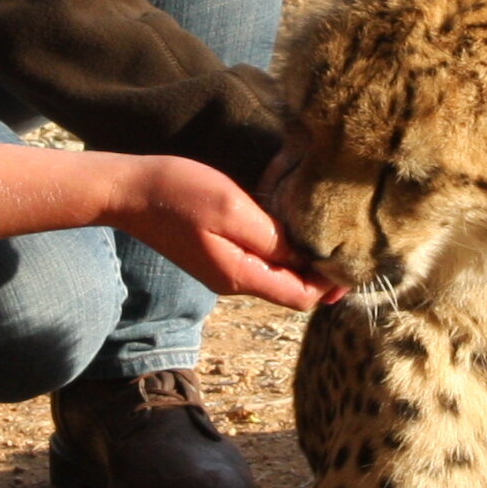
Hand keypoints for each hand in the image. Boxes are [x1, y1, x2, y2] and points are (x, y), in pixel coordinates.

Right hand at [0, 135, 341, 309]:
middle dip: (322, 274)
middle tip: (351, 244)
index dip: (332, 285)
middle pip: (291, 289)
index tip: (358, 261)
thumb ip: (272, 237)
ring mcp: (223, 268)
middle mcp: (234, 280)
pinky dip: (281, 248)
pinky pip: (259, 258)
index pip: (301, 297)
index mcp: (241, 276)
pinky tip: (289, 223)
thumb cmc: (178, 193)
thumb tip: (309, 257)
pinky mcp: (215, 252)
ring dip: (301, 259)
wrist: (128, 190)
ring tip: (327, 232)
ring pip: (276, 274)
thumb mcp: (232, 209)